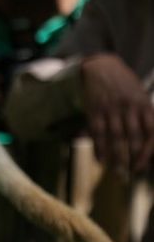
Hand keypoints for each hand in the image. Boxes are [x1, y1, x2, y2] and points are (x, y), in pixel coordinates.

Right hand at [80, 53, 153, 175]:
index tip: (144, 165)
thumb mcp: (140, 97)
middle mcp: (129, 108)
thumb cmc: (124, 86)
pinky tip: (101, 160)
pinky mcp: (94, 110)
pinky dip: (99, 148)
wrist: (101, 67)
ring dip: (117, 158)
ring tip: (117, 173)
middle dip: (134, 159)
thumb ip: (145, 118)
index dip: (149, 151)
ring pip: (116, 138)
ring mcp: (111, 109)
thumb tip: (149, 143)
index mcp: (144, 105)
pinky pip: (98, 133)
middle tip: (132, 174)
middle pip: (134, 138)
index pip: (151, 132)